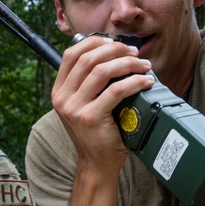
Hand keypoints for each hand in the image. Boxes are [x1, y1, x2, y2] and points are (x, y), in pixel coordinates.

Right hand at [52, 35, 154, 175]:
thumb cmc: (96, 132)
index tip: (114, 43)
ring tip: (143, 66)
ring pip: (102, 71)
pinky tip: (146, 82)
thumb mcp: (84, 105)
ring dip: (127, 63)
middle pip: (88, 58)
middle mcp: (62, 98)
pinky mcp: (91, 118)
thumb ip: (89, 83)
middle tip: (134, 54)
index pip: (70, 54)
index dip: (94, 42)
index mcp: (59, 92)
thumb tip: (114, 53)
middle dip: (115, 50)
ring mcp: (74, 108)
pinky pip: (116, 90)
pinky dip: (135, 81)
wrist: (96, 163)